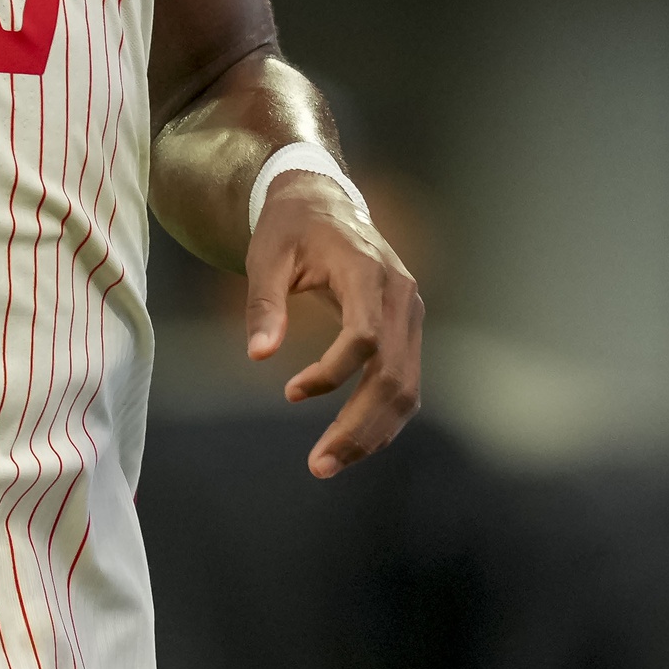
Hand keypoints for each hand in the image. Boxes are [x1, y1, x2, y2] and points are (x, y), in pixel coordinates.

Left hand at [243, 178, 423, 477]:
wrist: (324, 203)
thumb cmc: (291, 228)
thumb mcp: (267, 256)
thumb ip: (264, 304)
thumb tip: (258, 354)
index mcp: (368, 272)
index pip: (364, 336)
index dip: (332, 373)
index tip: (291, 393)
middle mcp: (400, 296)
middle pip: (392, 374)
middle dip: (358, 426)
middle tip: (319, 465)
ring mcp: (410, 314)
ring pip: (406, 387)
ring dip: (373, 432)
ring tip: (331, 463)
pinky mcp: (407, 329)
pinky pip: (405, 382)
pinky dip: (383, 417)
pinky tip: (353, 442)